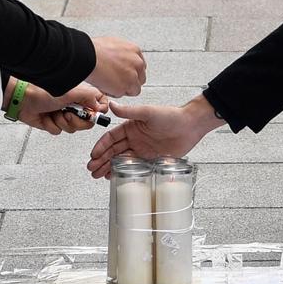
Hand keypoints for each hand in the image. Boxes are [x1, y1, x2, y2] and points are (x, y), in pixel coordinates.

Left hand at [19, 81, 109, 134]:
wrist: (22, 100)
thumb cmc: (42, 91)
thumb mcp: (70, 92)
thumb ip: (89, 97)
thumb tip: (100, 107)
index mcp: (81, 95)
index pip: (99, 106)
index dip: (97, 112)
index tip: (90, 113)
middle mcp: (74, 105)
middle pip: (87, 122)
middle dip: (75, 120)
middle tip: (67, 113)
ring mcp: (64, 115)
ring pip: (72, 128)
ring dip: (61, 122)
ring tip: (53, 112)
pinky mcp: (54, 123)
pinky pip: (58, 131)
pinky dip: (51, 125)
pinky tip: (46, 117)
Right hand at [85, 34, 146, 96]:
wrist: (86, 56)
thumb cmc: (94, 50)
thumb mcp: (113, 44)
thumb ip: (121, 53)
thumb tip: (118, 58)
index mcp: (134, 50)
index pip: (140, 66)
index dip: (132, 72)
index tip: (125, 74)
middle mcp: (137, 63)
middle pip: (140, 78)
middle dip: (130, 81)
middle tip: (117, 81)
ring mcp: (132, 75)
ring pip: (134, 89)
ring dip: (124, 89)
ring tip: (109, 84)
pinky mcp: (125, 86)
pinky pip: (122, 94)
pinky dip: (114, 93)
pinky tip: (105, 86)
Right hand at [86, 94, 225, 177]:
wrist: (190, 126)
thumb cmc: (172, 116)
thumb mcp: (148, 113)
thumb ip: (129, 111)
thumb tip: (112, 106)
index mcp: (131, 127)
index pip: (111, 138)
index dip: (100, 147)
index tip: (93, 156)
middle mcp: (134, 139)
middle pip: (112, 151)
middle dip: (101, 160)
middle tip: (91, 170)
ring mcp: (142, 150)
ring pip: (120, 161)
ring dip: (108, 167)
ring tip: (98, 175)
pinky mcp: (151, 159)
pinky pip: (134, 168)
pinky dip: (123, 173)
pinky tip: (115, 177)